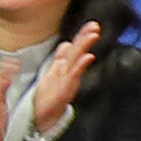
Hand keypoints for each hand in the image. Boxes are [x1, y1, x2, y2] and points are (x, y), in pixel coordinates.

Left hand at [21, 25, 104, 140]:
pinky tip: (88, 57)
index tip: (92, 24)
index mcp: (64, 67)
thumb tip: (67, 44)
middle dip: (86, 39)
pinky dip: (80, 66)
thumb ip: (61, 58)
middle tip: (96, 27)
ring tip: (93, 35)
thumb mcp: (53, 73)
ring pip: (77, 61)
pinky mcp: (64, 91)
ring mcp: (68, 81)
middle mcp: (68, 72)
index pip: (74, 48)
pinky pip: (73, 76)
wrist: (44, 116)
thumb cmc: (50, 95)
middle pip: (77, 52)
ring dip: (85, 48)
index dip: (82, 36)